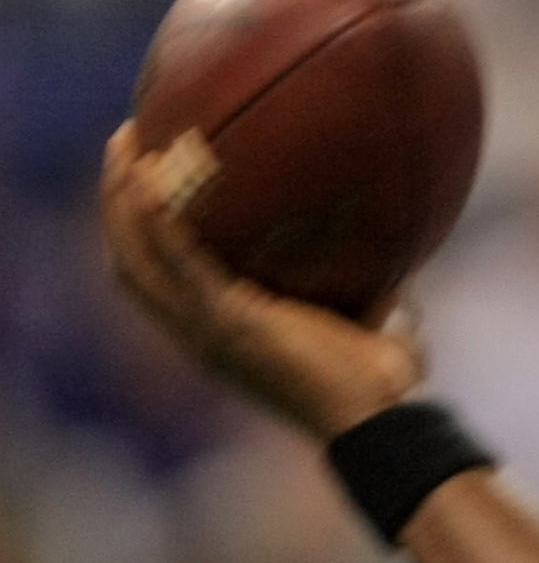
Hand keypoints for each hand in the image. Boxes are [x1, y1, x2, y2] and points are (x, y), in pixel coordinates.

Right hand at [97, 121, 420, 438]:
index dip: (141, 228)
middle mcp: (199, 334)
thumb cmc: (382, 384)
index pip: (157, 275)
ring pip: (137, 257)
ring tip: (127, 142)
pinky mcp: (228, 325)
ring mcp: (208, 331)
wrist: (384, 423)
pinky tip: (151, 181)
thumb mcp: (367, 318)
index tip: (147, 173)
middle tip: (127, 139)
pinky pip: (179, 264)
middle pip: (129, 258)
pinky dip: (159, 223)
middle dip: (116, 198)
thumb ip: (369, 285)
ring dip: (123, 198)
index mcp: (219, 333)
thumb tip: (397, 247)